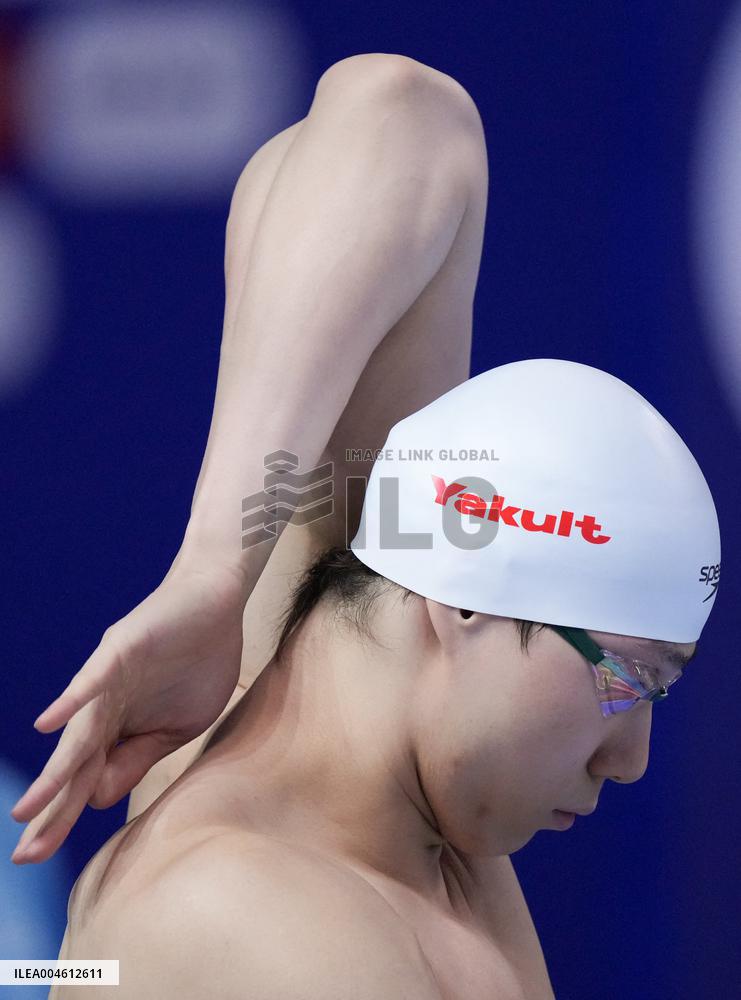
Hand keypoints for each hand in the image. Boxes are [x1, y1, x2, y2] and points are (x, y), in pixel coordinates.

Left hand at [10, 556, 247, 863]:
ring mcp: (109, 678)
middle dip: (51, 810)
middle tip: (23, 855)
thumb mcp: (177, 728)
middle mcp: (103, 706)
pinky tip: (47, 724)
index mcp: (118, 727)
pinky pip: (93, 678)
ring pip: (79, 732)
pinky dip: (72, 700)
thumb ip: (136, 759)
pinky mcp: (121, 649)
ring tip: (29, 810)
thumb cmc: (200, 662)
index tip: (35, 857)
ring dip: (56, 772)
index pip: (85, 780)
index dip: (61, 816)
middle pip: (74, 766)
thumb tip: (96, 800)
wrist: (218, 603)